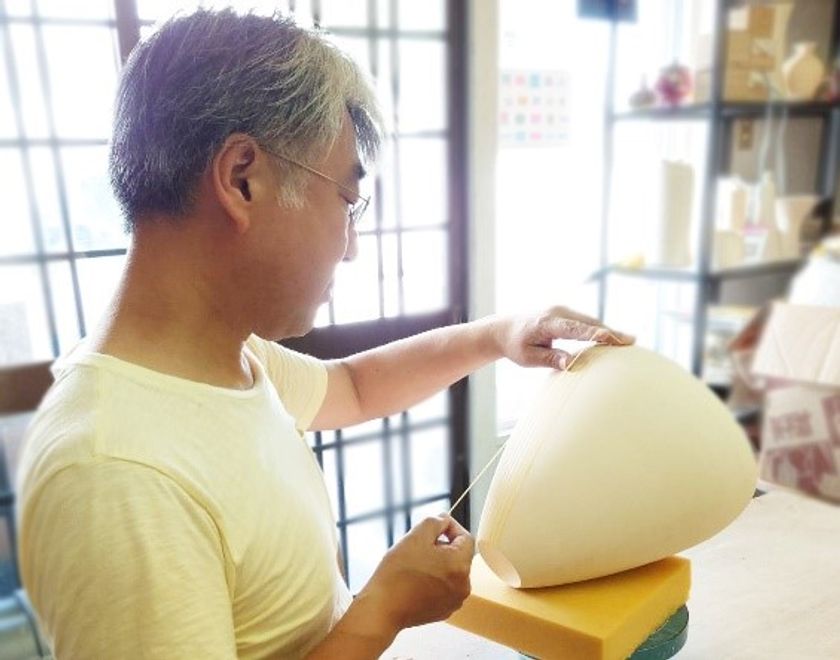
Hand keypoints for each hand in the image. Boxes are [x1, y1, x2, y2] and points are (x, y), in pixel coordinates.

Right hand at [354, 515, 473, 632]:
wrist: (383, 608)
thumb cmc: (397, 573)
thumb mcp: (415, 536)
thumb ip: (435, 522)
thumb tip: (444, 519)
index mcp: (460, 565)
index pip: (466, 538)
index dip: (450, 527)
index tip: (435, 527)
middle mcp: (463, 585)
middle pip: (459, 555)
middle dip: (442, 546)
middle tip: (419, 546)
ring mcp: (454, 600)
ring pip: (451, 571)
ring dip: (438, 563)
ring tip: (416, 564)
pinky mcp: (444, 610)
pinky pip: (445, 587)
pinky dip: (435, 580)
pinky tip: (416, 580)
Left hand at [493, 306, 633, 369]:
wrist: (503, 329)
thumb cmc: (515, 346)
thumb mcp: (528, 357)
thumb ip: (550, 358)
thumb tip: (571, 363)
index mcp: (546, 323)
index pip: (574, 329)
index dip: (593, 333)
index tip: (610, 337)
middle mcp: (557, 312)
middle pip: (588, 323)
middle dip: (610, 332)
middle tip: (631, 341)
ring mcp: (562, 311)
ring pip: (590, 321)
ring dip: (608, 331)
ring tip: (629, 341)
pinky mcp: (566, 314)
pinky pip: (586, 322)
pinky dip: (599, 330)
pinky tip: (614, 339)